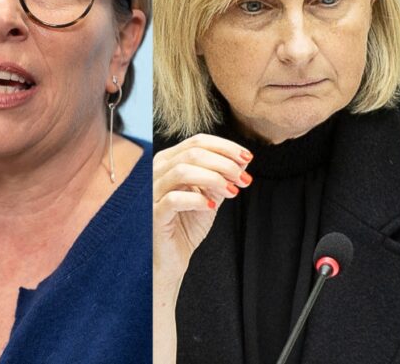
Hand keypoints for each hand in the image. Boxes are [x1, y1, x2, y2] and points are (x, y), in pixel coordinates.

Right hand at [153, 134, 252, 287]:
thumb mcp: (211, 195)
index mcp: (169, 162)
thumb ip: (223, 177)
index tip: (247, 158)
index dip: (226, 147)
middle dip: (225, 163)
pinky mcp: (153, 214)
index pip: (198, 141)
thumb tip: (244, 161)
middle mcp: (157, 172)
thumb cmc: (187, 224)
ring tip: (232, 191)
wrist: (172, 258)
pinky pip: (174, 199)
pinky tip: (212, 206)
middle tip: (244, 179)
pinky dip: (197, 199)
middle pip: (193, 153)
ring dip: (215, 178)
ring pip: (183, 171)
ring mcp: (152, 193)